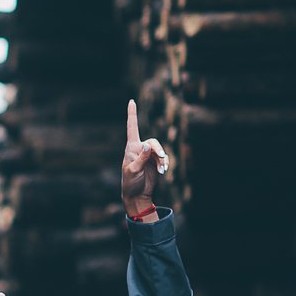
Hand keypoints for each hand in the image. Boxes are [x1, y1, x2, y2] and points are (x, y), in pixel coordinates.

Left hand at [121, 99, 166, 218]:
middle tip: (161, 158)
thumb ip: (141, 158)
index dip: (132, 114)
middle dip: (158, 150)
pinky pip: (164, 158)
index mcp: (131, 148)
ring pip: (160, 150)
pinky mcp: (156, 162)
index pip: (132, 128)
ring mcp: (149, 155)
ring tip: (162, 170)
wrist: (137, 195)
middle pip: (153, 142)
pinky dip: (165, 163)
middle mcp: (140, 149)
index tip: (131, 101)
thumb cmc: (130, 183)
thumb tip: (148, 146)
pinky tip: (164, 171)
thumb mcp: (133, 171)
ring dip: (162, 159)